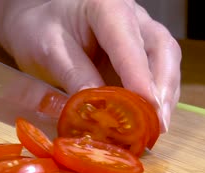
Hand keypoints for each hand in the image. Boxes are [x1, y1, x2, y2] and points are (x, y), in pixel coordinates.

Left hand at [0, 0, 180, 131]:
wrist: (39, 20)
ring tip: (157, 129)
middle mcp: (132, 17)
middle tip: (159, 124)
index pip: (129, 43)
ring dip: (165, 97)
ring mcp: (140, 35)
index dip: (140, 76)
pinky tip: (150, 121)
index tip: (149, 106)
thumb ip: (74, 75)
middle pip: (163, 49)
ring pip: (166, 62)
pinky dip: (156, 99)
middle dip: (164, 88)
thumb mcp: (48, 50)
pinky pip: (157, 75)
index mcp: (106, 7)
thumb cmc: (39, 29)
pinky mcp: (139, 55)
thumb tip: (99, 110)